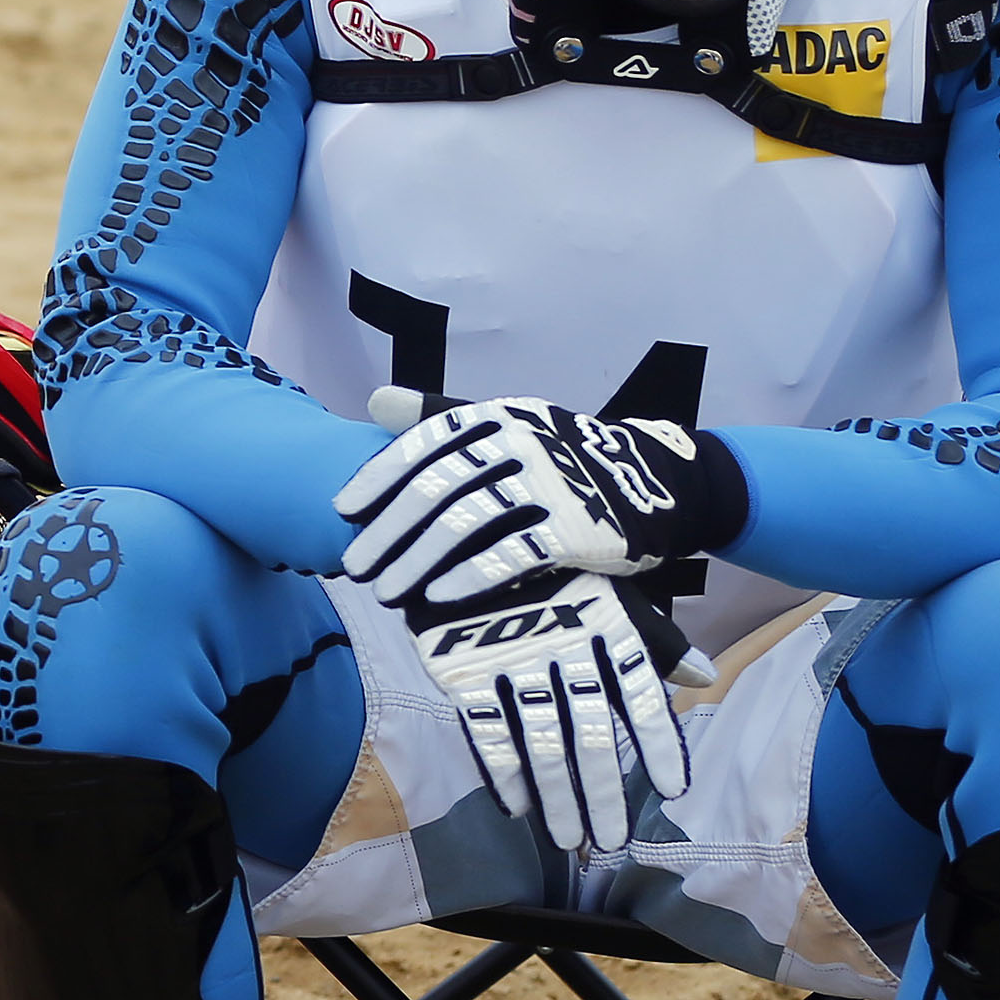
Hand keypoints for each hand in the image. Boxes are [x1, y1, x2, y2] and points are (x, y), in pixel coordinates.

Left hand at [338, 396, 738, 606]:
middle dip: (388, 530)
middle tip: (353, 565)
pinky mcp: (576, 528)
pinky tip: (437, 598)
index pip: (423, 444)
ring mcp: (551, 483)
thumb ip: (442, 417)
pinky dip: (470, 577)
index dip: (379, 478)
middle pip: (437, 489)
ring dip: (416, 560)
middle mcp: (521, 442)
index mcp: (498, 416)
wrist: (657, 482)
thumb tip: (375, 401)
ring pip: (465, 524)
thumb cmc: (565, 458)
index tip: (342, 510)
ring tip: (384, 591)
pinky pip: (511, 555)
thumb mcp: (509, 426)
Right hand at [399, 576, 687, 855]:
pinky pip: (486, 731)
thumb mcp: (612, 592)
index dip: (657, 745)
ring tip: (568, 839)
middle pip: (589, 734)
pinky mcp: (464, 671)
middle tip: (611, 840)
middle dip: (602, 793)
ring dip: (556, 796)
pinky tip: (518, 807)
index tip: (672, 791)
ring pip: (540, 743)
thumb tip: (704, 678)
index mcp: (606, 629)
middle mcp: (564, 651)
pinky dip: (503, 772)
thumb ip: (655, 641)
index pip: (640, 697)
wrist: (468, 529)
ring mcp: (512, 663)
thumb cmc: (553, 567)